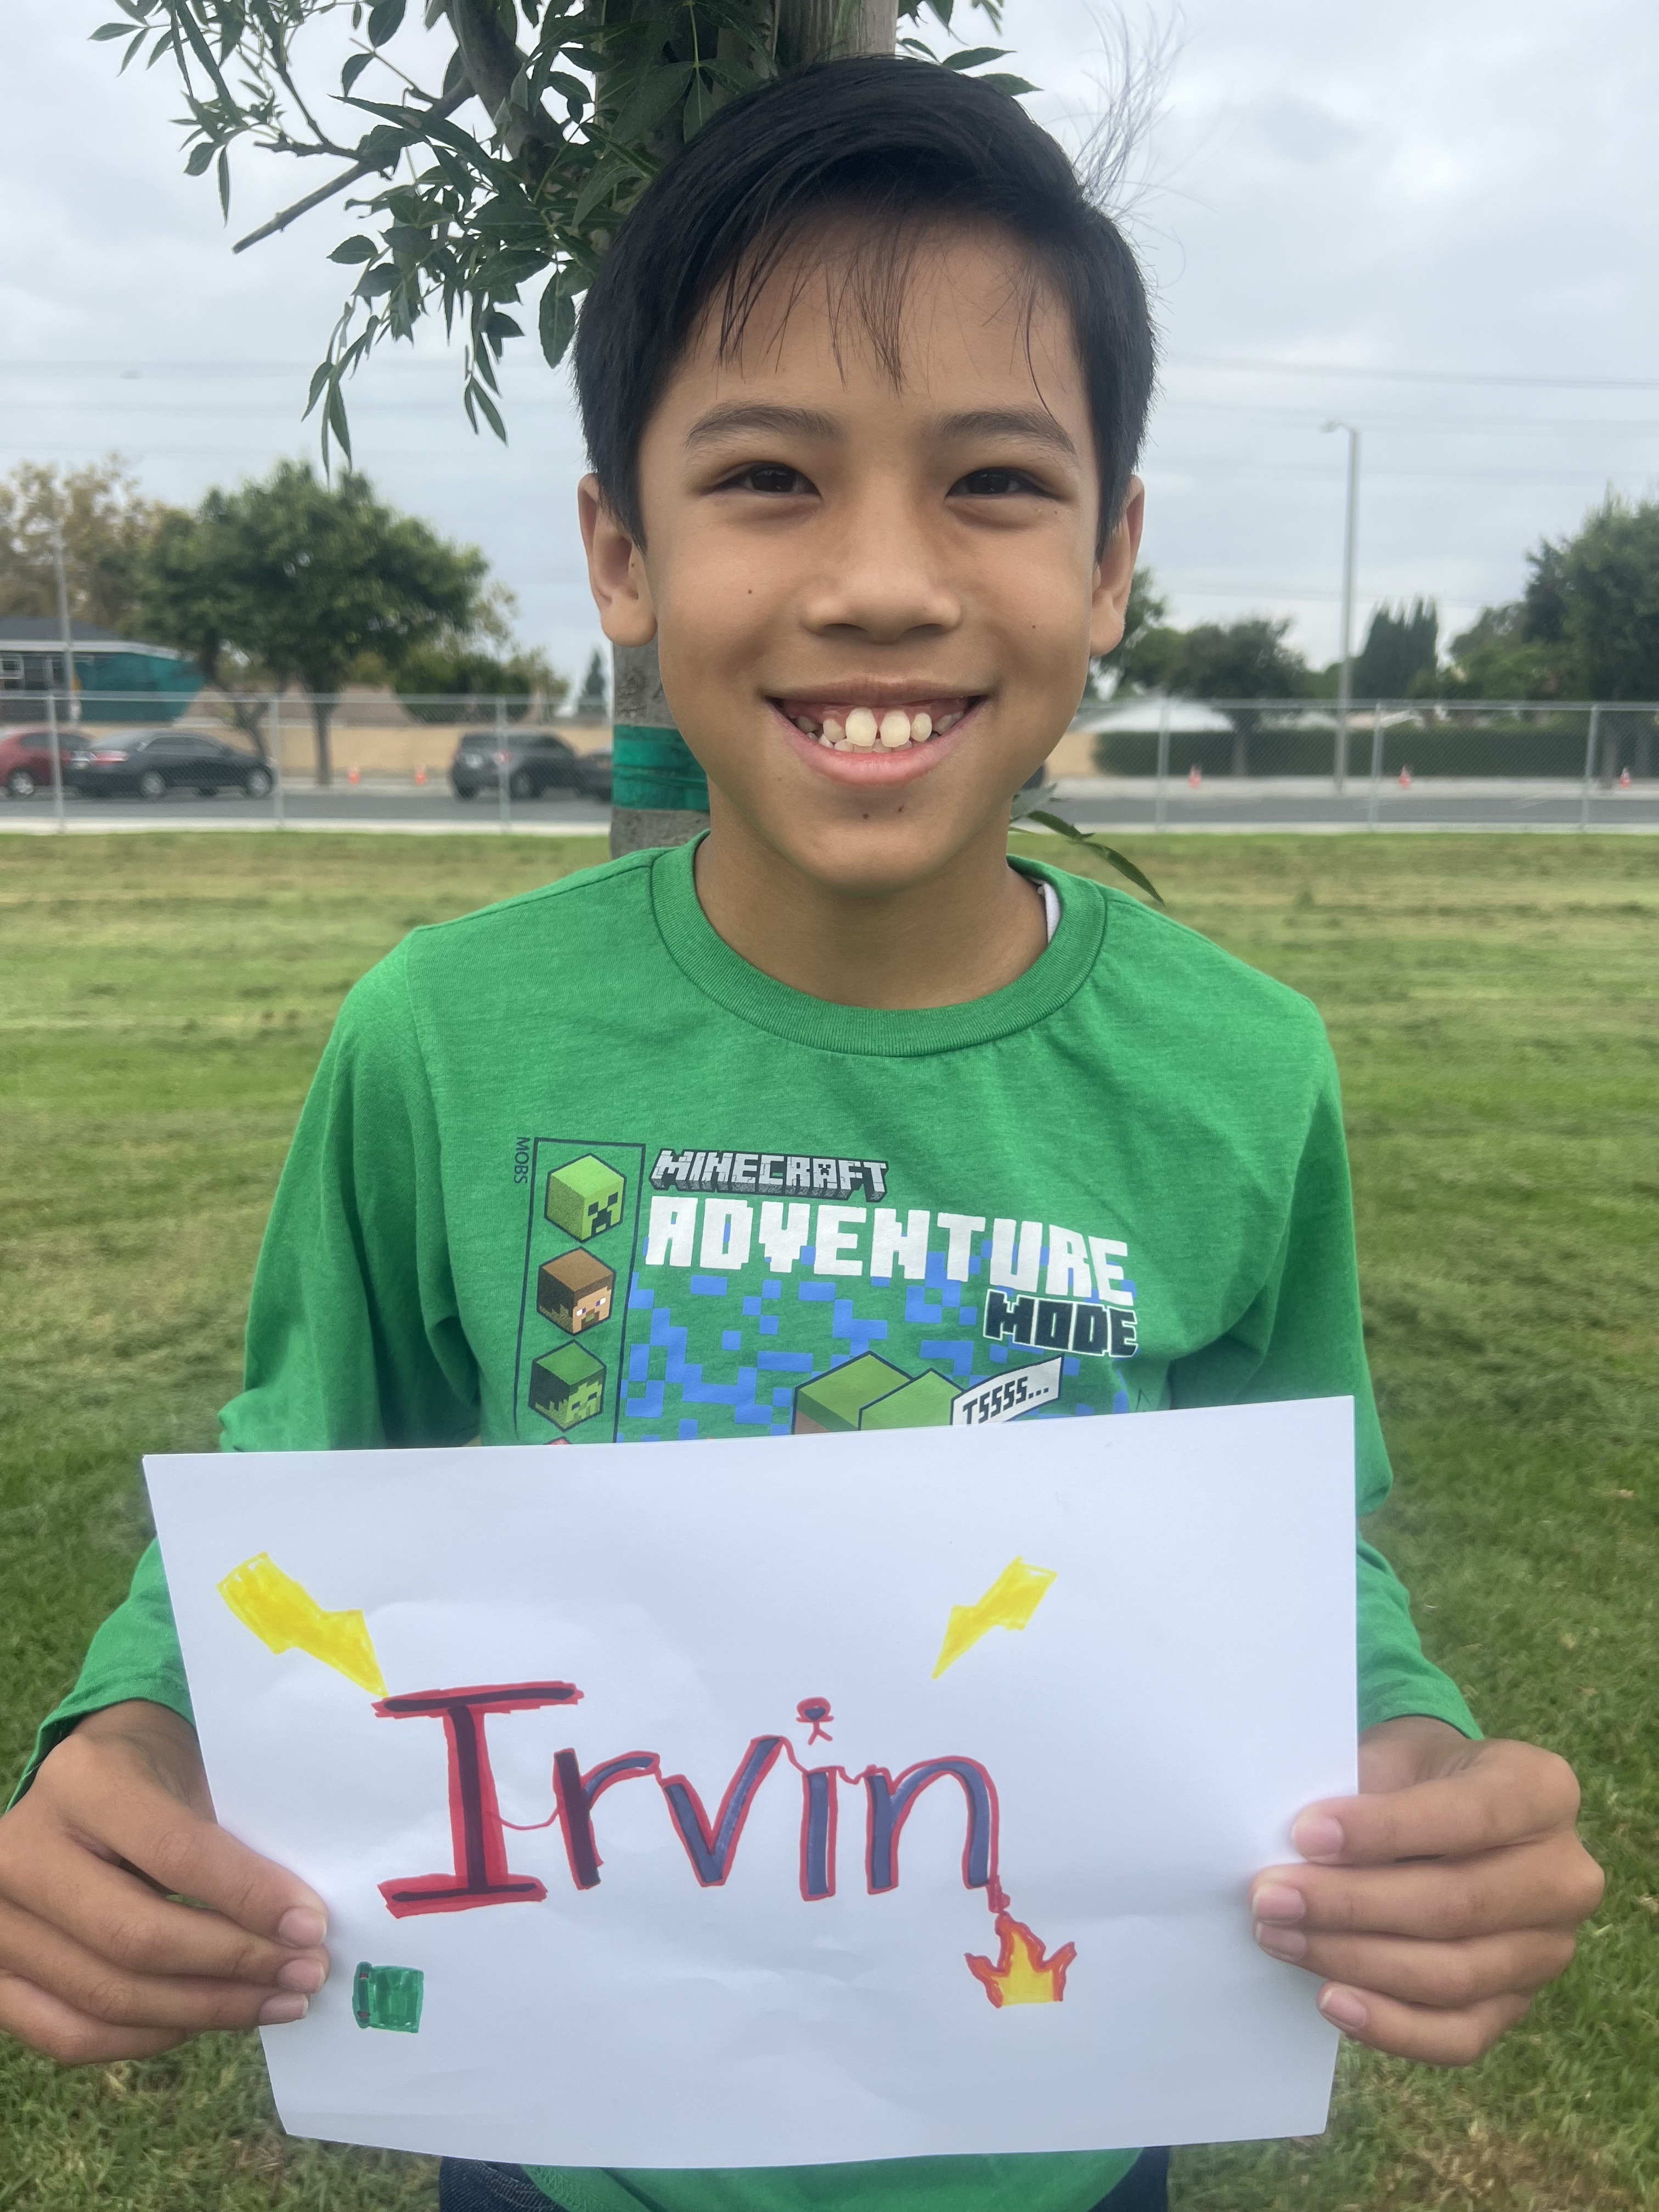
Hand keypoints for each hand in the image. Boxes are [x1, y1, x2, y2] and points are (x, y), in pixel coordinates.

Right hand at [0, 1700, 330, 2064]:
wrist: (87, 1778)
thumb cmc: (157, 1773)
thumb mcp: (195, 1774)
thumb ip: (235, 1842)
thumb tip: (298, 1928)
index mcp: (83, 1781)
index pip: (176, 1855)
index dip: (249, 1898)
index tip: (311, 1927)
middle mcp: (20, 1852)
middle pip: (137, 1938)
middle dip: (234, 1966)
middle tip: (304, 1976)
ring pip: (105, 1997)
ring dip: (204, 2011)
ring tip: (274, 2003)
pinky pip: (67, 2033)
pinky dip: (144, 2038)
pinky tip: (203, 2021)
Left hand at [1251, 1715, 1603, 2063]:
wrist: (1437, 1804)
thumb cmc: (1408, 1775)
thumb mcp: (1393, 1756)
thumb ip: (1360, 1793)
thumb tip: (1290, 1849)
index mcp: (1542, 1792)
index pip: (1468, 1816)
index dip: (1383, 1830)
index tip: (1304, 1834)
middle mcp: (1565, 1875)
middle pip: (1456, 1905)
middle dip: (1351, 1904)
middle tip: (1271, 1896)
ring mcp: (1548, 1948)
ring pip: (1452, 1975)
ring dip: (1355, 1961)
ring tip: (1280, 1936)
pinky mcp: (1517, 2004)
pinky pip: (1459, 2035)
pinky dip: (1392, 2027)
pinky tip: (1332, 2001)